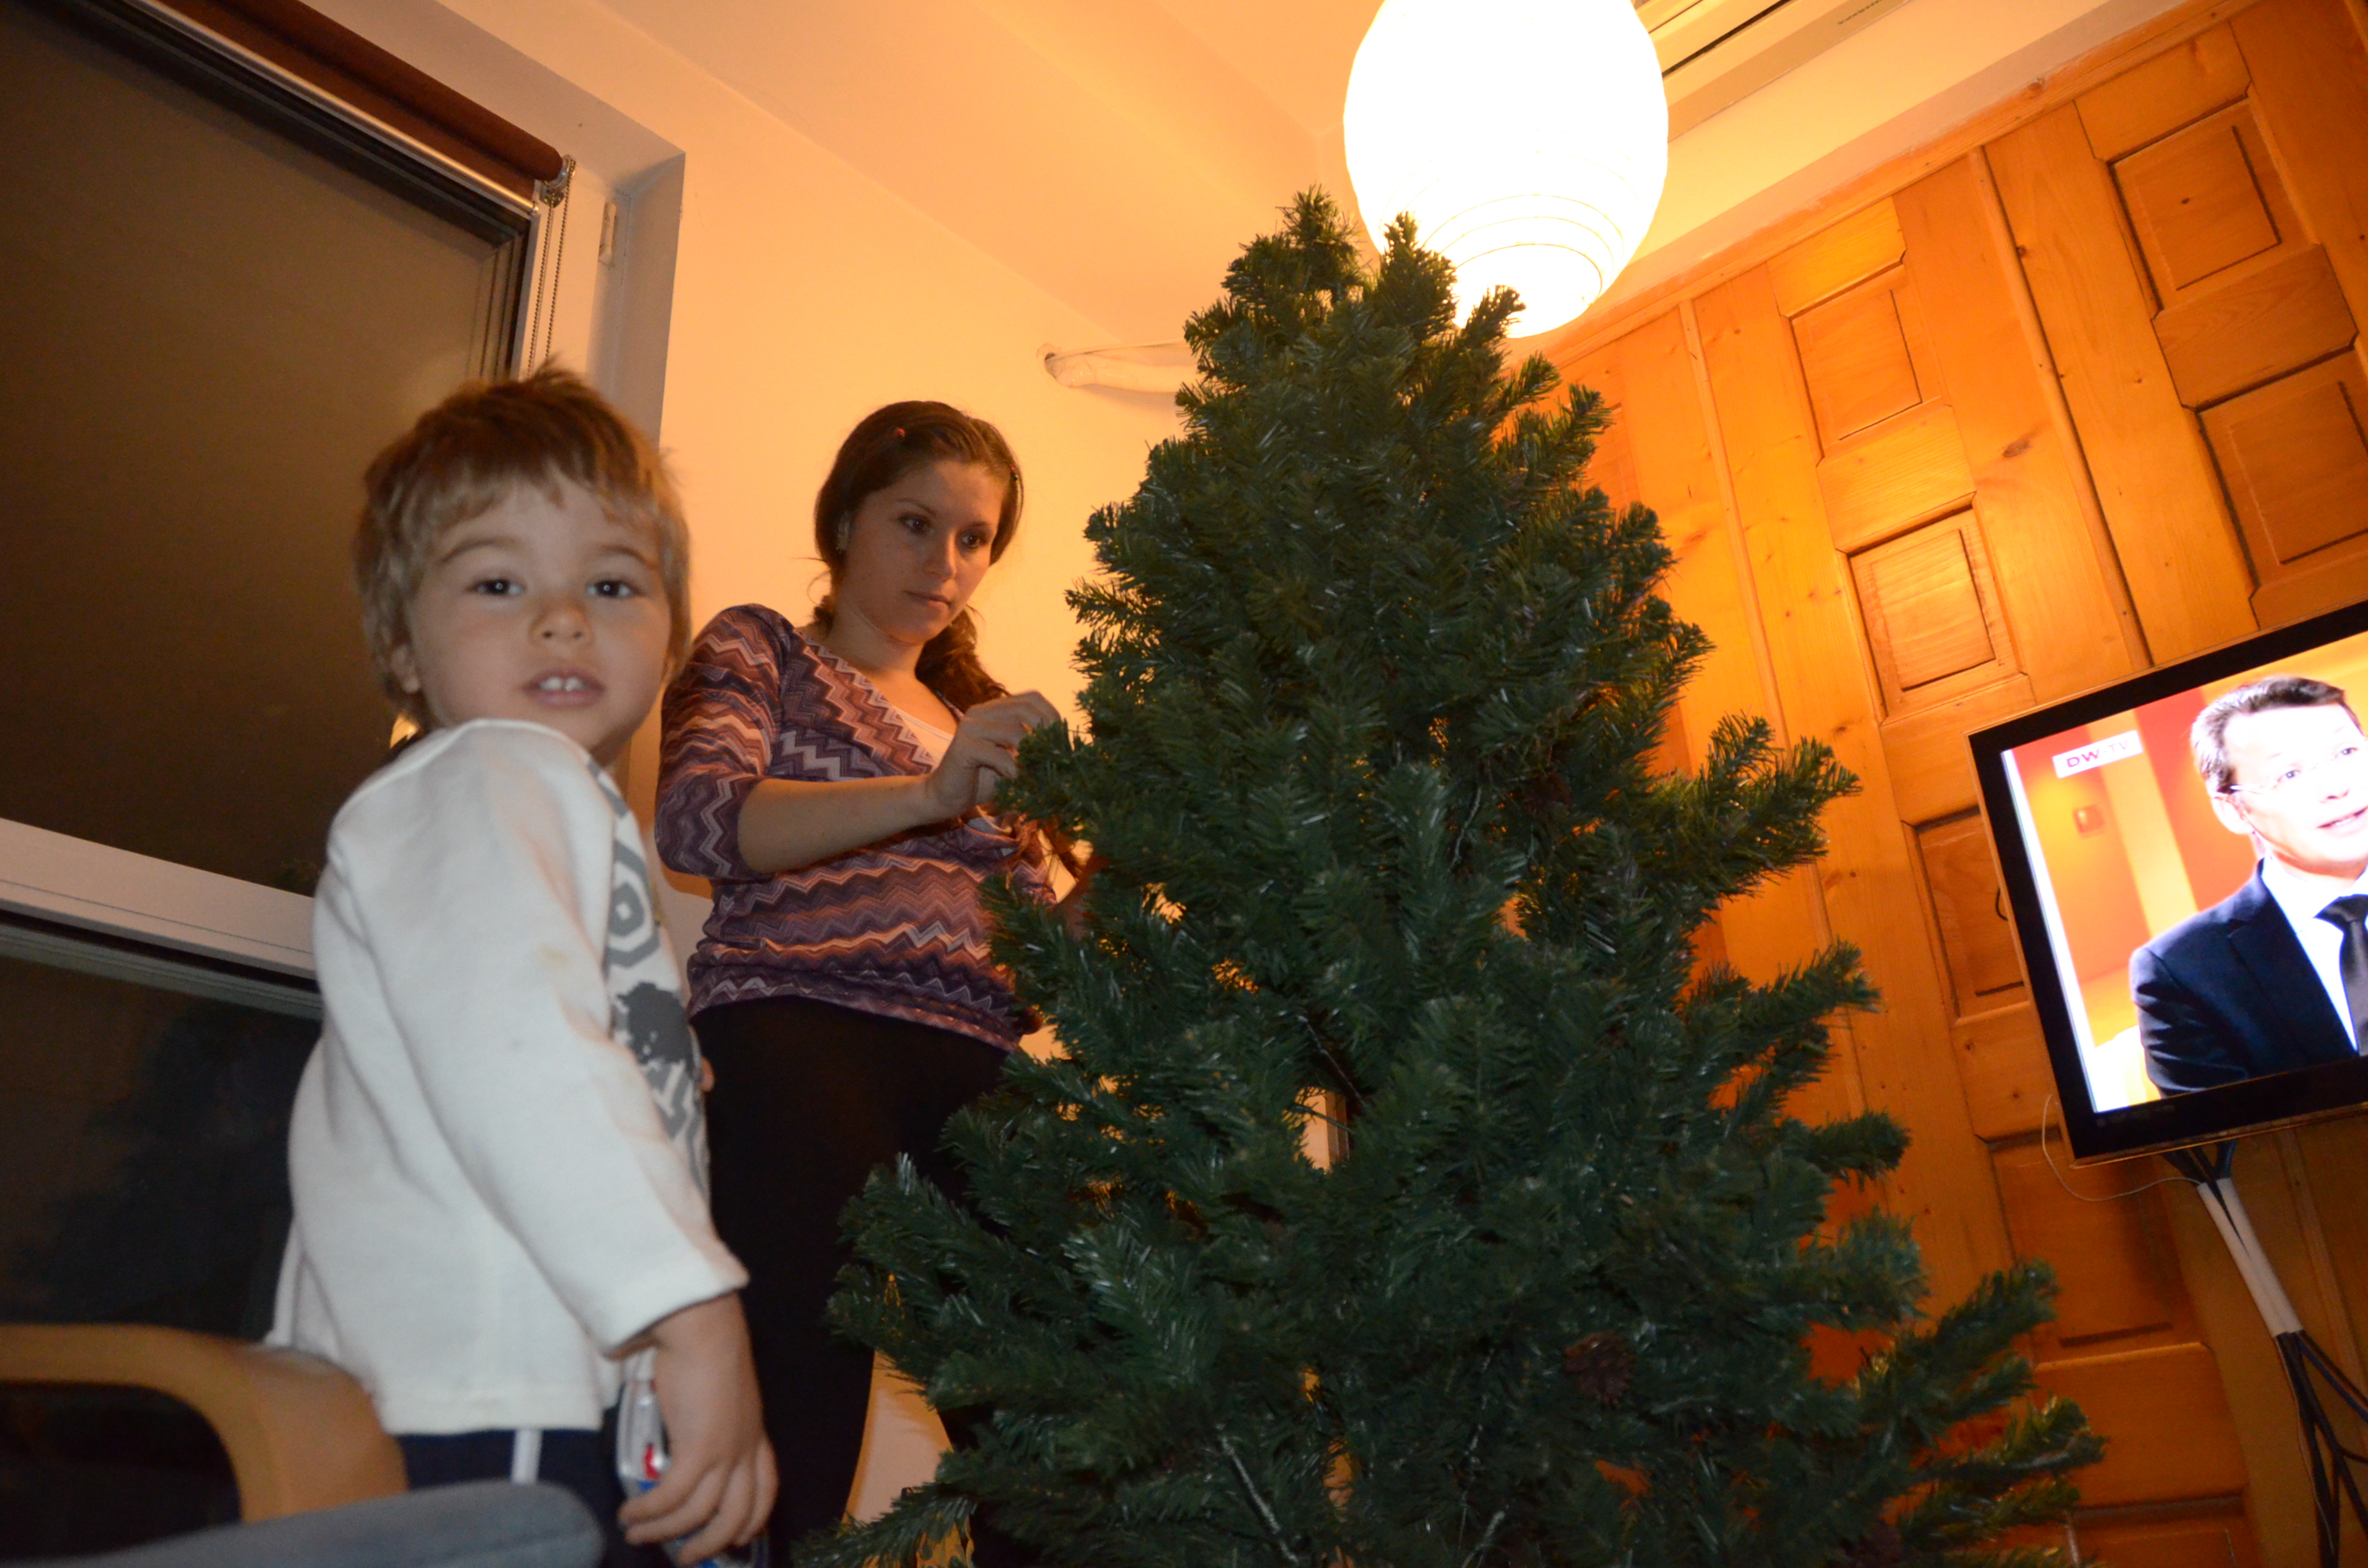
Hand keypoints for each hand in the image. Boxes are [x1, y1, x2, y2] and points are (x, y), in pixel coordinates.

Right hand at [618, 1294, 775, 1560]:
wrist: (703, 1326)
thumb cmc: (706, 1348)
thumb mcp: (719, 1393)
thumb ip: (709, 1418)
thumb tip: (682, 1436)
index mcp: (755, 1434)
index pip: (766, 1489)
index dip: (751, 1520)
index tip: (734, 1537)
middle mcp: (745, 1449)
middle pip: (738, 1516)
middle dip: (710, 1544)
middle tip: (684, 1557)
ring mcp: (725, 1452)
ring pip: (699, 1514)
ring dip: (666, 1533)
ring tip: (638, 1536)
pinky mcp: (699, 1449)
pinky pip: (671, 1497)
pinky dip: (649, 1512)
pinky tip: (630, 1514)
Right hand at [923, 691, 1061, 817]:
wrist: (947, 797)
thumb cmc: (984, 779)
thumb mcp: (1014, 759)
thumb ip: (1032, 748)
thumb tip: (1065, 749)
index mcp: (994, 709)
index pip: (1031, 698)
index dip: (1051, 715)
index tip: (1062, 741)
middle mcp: (980, 712)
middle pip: (1024, 710)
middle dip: (1045, 733)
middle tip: (1055, 758)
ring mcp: (969, 727)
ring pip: (1014, 731)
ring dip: (1032, 756)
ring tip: (1037, 773)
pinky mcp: (962, 747)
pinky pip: (999, 755)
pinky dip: (1014, 771)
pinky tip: (1017, 782)